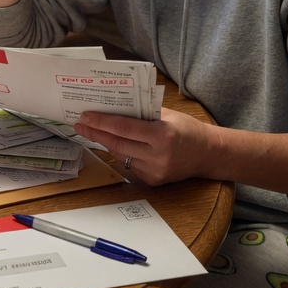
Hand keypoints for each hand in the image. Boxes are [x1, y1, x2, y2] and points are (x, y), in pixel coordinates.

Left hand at [74, 108, 210, 185]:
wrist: (208, 154)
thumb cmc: (188, 129)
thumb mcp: (168, 115)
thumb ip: (143, 112)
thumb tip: (115, 107)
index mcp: (162, 134)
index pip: (123, 127)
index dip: (101, 122)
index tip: (85, 116)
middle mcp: (157, 155)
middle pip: (117, 143)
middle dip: (95, 133)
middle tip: (80, 124)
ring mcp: (154, 170)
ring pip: (120, 155)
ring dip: (105, 143)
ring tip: (91, 131)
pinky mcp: (153, 180)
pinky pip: (129, 164)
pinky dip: (120, 153)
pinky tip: (113, 143)